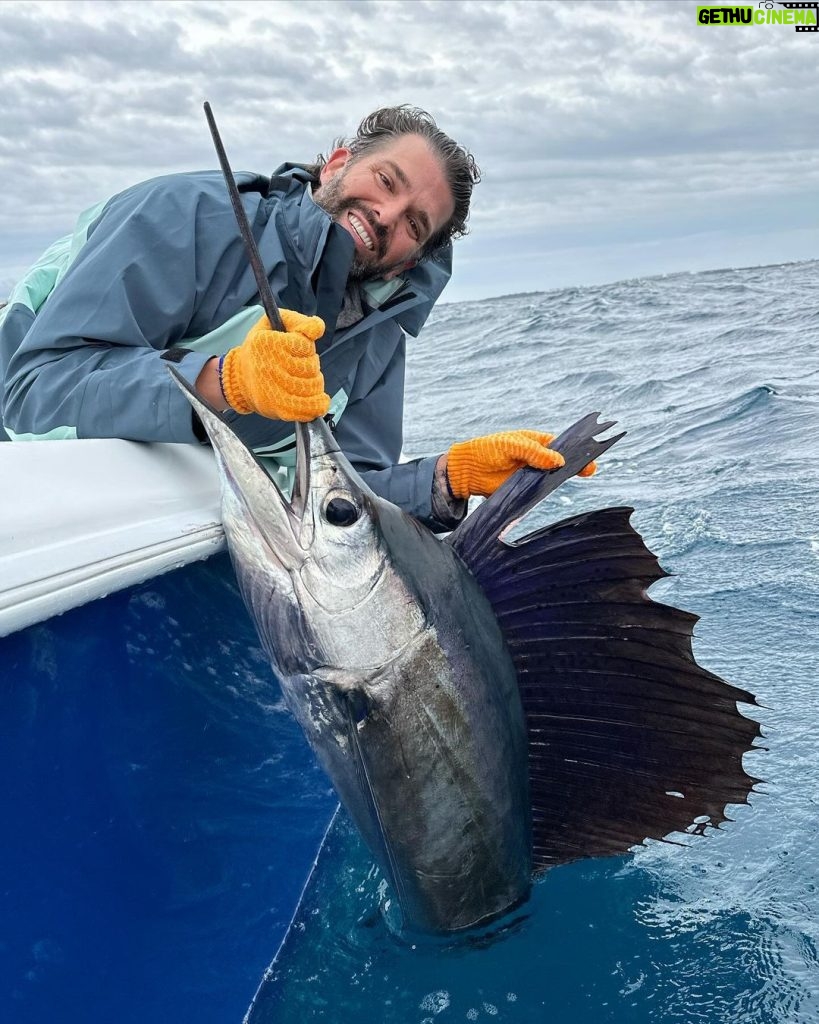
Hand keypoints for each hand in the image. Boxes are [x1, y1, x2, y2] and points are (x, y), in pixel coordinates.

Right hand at [220, 309, 329, 420]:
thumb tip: (318, 328)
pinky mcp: (280, 408)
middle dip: (310, 365)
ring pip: (314, 385)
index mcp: (267, 343)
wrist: (239, 379)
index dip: (305, 347)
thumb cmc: (261, 349)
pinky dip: (318, 404)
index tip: (297, 347)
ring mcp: (275, 390)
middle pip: (311, 366)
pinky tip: (319, 400)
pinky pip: (310, 407)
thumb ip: (298, 321)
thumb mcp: (273, 324)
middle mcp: (270, 367)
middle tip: (297, 365)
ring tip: (301, 380)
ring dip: (314, 383)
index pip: (305, 345)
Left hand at [445, 429, 595, 498]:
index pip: (560, 445)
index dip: (575, 448)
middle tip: (590, 469)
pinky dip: (548, 491)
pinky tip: (558, 489)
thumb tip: (559, 461)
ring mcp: (532, 474)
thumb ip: (535, 453)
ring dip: (563, 478)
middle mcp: (537, 458)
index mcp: (536, 442)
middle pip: (561, 462)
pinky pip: (540, 491)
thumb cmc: (488, 450)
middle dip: (576, 464)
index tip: (589, 453)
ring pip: (552, 477)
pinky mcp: (525, 489)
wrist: (468, 470)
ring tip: (579, 476)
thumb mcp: (512, 445)